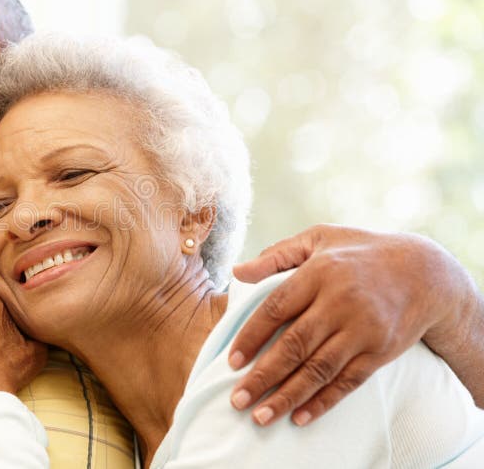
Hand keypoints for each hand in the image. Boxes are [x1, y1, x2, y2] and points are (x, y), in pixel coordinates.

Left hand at [227, 224, 478, 426]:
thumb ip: (277, 255)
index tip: (232, 361)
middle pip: (295, 345)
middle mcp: (340, 302)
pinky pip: (348, 381)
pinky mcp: (380, 351)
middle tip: (237, 399)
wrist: (424, 272)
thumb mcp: (319, 239)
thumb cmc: (359, 252)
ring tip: (261, 416)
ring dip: (287, 396)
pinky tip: (300, 417)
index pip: (276, 308)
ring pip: (319, 369)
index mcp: (319, 273)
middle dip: (263, 376)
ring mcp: (362, 329)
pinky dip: (323, 402)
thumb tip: (237, 271)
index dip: (251, 336)